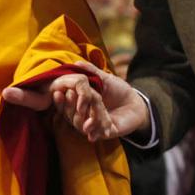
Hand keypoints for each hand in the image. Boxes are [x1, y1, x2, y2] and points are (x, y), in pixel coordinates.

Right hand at [1, 61, 148, 141]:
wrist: (137, 104)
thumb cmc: (117, 89)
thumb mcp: (103, 77)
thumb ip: (89, 70)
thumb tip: (74, 61)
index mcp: (75, 102)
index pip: (60, 102)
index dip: (58, 99)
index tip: (57, 90)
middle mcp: (79, 115)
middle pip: (69, 112)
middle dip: (72, 105)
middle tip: (80, 93)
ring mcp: (89, 125)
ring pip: (81, 121)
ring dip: (85, 114)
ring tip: (93, 104)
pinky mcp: (102, 133)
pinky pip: (94, 133)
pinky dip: (93, 129)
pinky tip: (92, 127)